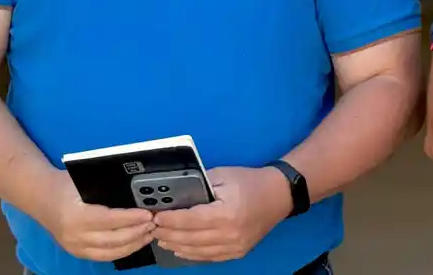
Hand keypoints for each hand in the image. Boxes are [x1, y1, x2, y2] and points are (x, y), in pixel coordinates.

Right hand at [39, 170, 154, 261]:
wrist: (40, 197)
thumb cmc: (64, 185)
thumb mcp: (84, 181)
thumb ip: (107, 188)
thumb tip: (136, 192)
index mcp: (77, 216)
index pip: (110, 220)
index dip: (132, 219)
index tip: (148, 214)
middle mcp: (75, 235)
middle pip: (113, 239)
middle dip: (137, 232)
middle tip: (154, 223)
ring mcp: (75, 247)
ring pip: (111, 252)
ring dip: (133, 244)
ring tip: (149, 233)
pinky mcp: (77, 252)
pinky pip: (104, 256)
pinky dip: (122, 251)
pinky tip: (135, 242)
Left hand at [150, 166, 290, 261]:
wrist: (280, 195)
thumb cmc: (251, 182)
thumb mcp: (224, 175)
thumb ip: (199, 184)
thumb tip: (175, 193)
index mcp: (226, 213)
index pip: (189, 220)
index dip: (169, 220)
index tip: (155, 216)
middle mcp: (229, 234)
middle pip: (190, 238)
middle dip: (168, 233)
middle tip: (153, 228)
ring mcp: (234, 246)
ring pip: (197, 251)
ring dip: (176, 245)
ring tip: (162, 238)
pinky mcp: (237, 252)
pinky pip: (208, 257)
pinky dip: (191, 254)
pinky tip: (180, 248)